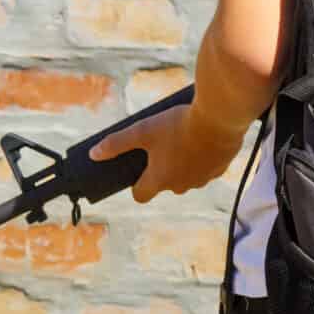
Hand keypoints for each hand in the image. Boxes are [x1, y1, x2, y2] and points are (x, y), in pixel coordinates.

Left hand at [90, 103, 244, 203]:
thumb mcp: (143, 130)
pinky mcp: (219, 169)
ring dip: (184, 162)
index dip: (136, 183)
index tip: (138, 169)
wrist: (219, 118)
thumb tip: (94, 154)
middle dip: (162, 167)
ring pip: (188, 176)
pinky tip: (202, 138)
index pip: (140, 195)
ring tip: (183, 137)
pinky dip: (203, 157)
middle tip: (161, 144)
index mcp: (160, 179)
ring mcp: (202, 179)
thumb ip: (117, 143)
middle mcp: (181, 185)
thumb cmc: (178, 124)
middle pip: (165, 183)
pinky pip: (207, 168)